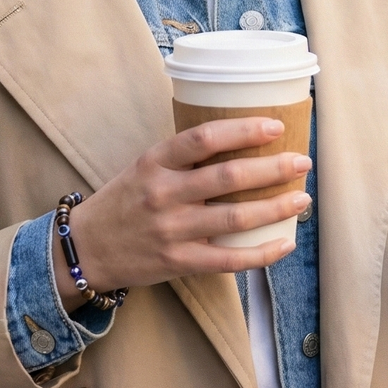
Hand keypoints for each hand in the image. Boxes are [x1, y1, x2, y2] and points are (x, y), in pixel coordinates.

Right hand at [60, 118, 310, 310]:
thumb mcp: (144, 167)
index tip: (275, 126)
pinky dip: (261, 253)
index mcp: (154, 162)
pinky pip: (229, 260)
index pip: (203, 138)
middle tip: (302, 162)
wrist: (85, 248)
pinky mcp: (178, 262)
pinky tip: (284, 243)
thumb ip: (183, 157)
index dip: (243, 130)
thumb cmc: (123, 202)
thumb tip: (240, 142)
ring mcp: (171, 230)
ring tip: (302, 199)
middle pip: (228, 178)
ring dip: (276, 208)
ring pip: (235, 219)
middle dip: (273, 168)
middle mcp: (163, 193)